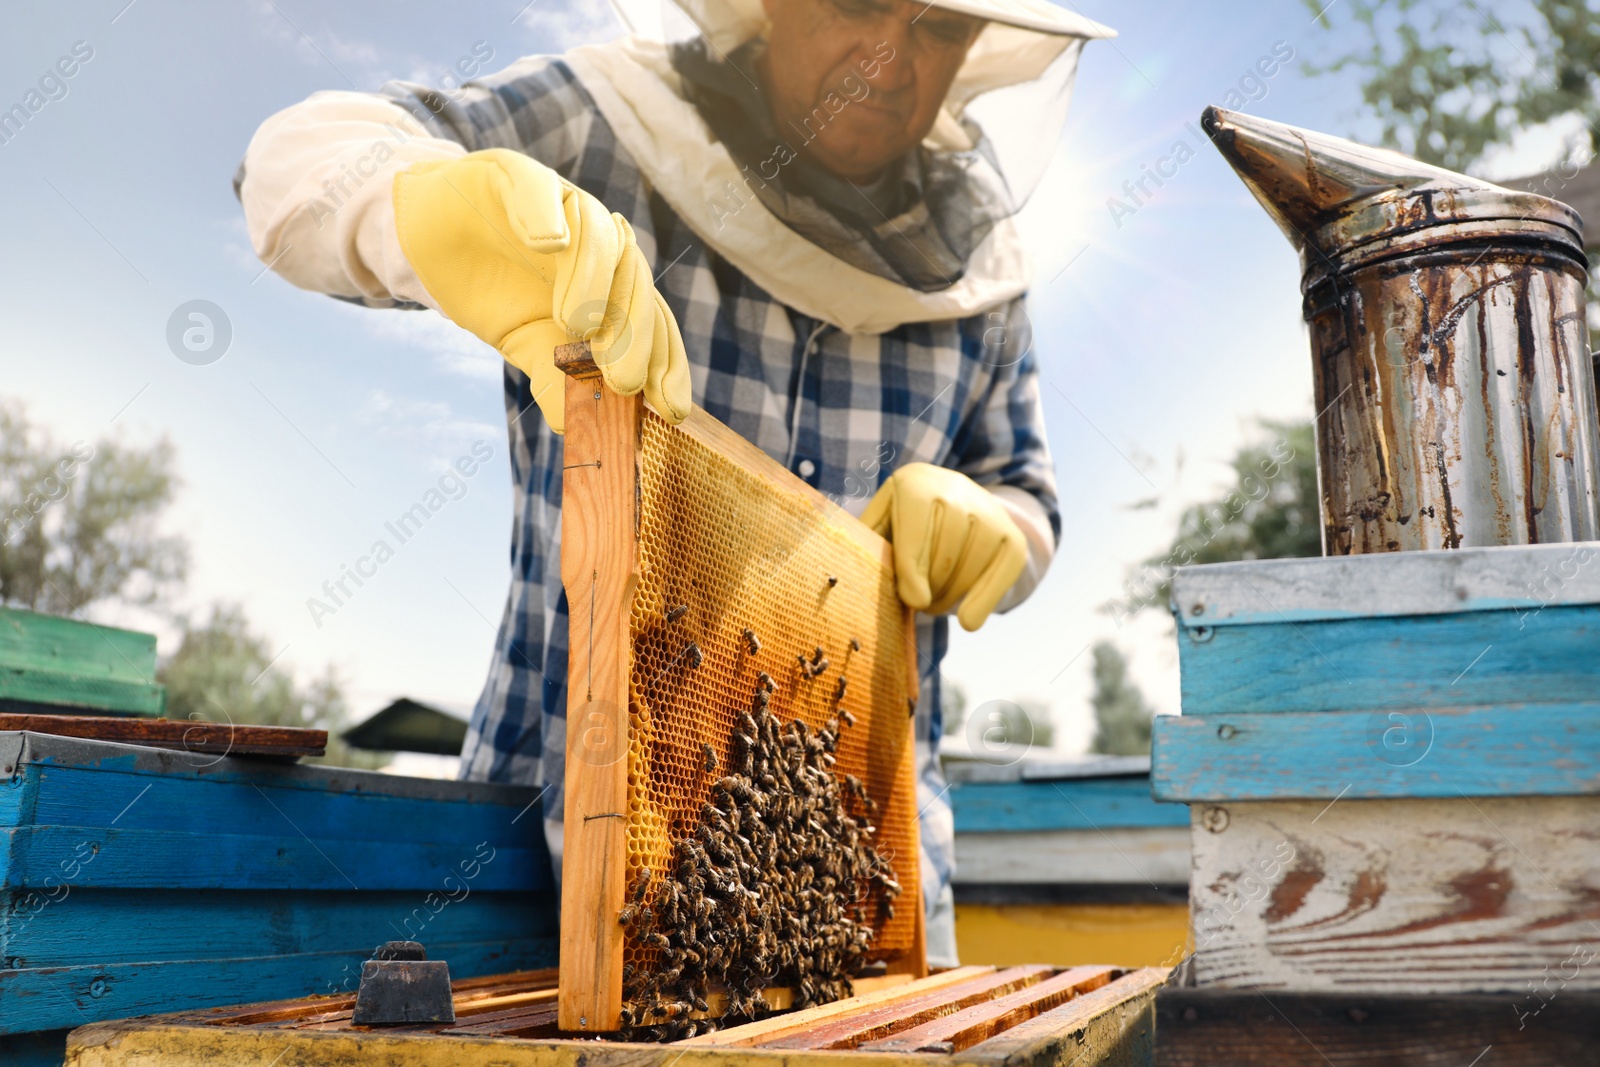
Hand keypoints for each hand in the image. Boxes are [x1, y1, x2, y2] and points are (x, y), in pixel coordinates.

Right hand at [392, 149, 690, 433]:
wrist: (428, 240)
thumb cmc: (493, 290)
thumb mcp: (526, 342)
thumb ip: (555, 378)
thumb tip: (573, 427)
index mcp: (613, 285)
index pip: (652, 321)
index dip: (664, 362)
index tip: (668, 407)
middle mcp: (601, 243)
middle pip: (634, 281)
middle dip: (632, 333)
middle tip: (622, 377)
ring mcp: (564, 207)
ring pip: (598, 235)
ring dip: (594, 280)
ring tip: (577, 323)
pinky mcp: (518, 176)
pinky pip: (538, 190)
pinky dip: (544, 215)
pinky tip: (546, 243)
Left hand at [861, 464, 1026, 631]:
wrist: (962, 507)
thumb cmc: (906, 525)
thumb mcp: (882, 525)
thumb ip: (867, 545)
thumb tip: (851, 571)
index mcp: (915, 483)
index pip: (916, 531)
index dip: (912, 570)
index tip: (913, 601)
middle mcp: (957, 488)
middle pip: (944, 554)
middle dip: (929, 589)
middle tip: (918, 604)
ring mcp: (990, 511)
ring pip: (970, 568)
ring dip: (950, 598)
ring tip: (934, 603)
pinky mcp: (1013, 536)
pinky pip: (1001, 574)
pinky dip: (983, 602)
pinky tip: (969, 622)